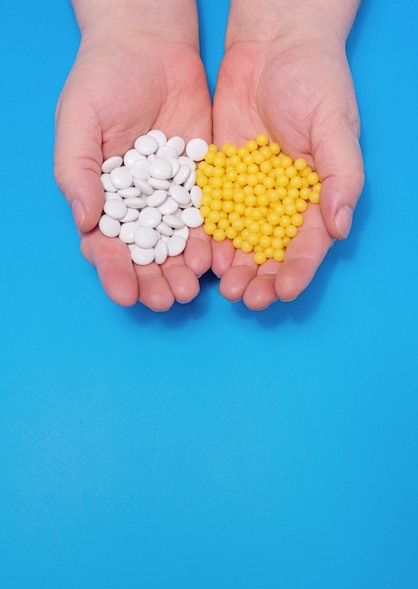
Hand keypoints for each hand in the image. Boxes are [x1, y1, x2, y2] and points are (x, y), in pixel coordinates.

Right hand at [54, 7, 211, 309]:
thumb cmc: (103, 81)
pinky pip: (207, 217)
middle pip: (146, 254)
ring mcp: (173, 197)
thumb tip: (85, 221)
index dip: (114, 271)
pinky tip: (213, 261)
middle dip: (154, 280)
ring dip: (182, 271)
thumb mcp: (78, 122)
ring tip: (189, 292)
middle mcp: (140, 205)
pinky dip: (209, 241)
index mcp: (104, 199)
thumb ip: (77, 173)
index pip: (107, 245)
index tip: (124, 293)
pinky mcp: (203, 183)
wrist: (150, 47)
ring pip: (178, 244)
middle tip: (164, 301)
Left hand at [212, 29, 363, 308]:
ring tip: (224, 289)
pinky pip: (213, 215)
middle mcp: (281, 203)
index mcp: (315, 197)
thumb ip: (341, 175)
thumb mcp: (335, 125)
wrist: (271, 48)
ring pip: (240, 241)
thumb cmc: (315, 82)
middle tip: (246, 299)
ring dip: (233, 267)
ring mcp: (249, 194)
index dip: (298, 270)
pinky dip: (209, 238)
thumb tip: (341, 227)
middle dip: (260, 277)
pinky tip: (202, 257)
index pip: (308, 244)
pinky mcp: (220, 181)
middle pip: (271, 251)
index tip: (284, 291)